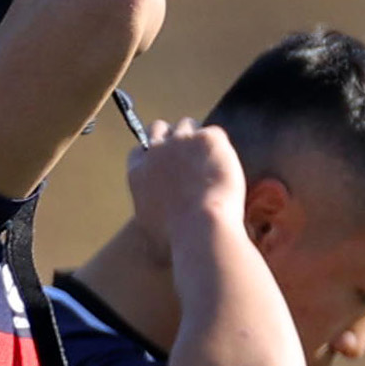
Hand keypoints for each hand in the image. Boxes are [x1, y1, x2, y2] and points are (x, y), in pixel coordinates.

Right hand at [125, 114, 243, 232]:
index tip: (169, 164)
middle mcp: (156, 150)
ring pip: (188, 125)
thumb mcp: (148, 230)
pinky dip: (220, 148)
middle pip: (160, 128)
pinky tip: (226, 167)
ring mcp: (181, 141)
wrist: (201, 231)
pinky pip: (214, 134)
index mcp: (139, 171)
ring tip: (212, 161)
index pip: (142, 148)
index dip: (156, 153)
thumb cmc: (176, 240)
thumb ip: (148, 213)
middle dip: (173, 138)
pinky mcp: (207, 139)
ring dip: (198, 140)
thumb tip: (153, 231)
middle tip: (191, 156)